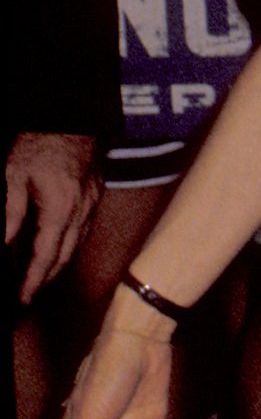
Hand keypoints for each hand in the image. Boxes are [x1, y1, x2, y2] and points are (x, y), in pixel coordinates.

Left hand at [6, 130, 100, 298]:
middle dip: (46, 280)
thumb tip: (4, 244)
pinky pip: (82, 231)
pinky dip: (68, 246)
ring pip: (76, 246)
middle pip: (65, 257)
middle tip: (28, 296)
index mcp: (60, 208)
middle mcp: (81, 212)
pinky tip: (57, 247)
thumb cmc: (41, 144)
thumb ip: (11, 212)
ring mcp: (91, 204)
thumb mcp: (14, 176)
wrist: (75, 119)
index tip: (23, 299)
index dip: (34, 281)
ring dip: (58, 265)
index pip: (46, 255)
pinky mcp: (95, 196)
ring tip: (40, 278)